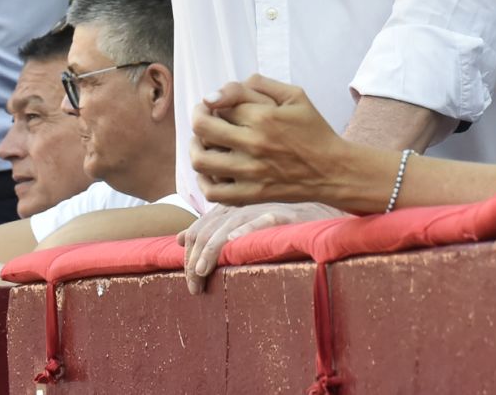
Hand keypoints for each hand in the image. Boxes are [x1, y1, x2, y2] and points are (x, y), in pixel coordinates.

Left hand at [177, 201, 342, 293]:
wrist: (317, 213)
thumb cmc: (276, 223)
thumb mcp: (239, 223)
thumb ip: (209, 229)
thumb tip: (177, 240)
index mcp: (228, 208)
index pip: (197, 230)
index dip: (188, 257)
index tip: (192, 281)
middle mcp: (240, 206)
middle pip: (206, 233)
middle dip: (194, 262)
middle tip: (195, 288)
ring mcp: (260, 209)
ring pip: (226, 229)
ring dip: (210, 252)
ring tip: (202, 272)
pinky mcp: (282, 214)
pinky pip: (260, 220)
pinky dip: (245, 229)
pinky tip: (233, 242)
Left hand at [190, 76, 353, 208]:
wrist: (332, 170)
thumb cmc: (313, 129)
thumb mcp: (295, 95)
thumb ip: (260, 84)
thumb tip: (220, 91)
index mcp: (264, 116)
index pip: (219, 103)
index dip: (213, 100)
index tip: (216, 103)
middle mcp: (254, 144)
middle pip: (202, 127)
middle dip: (197, 117)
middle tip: (203, 116)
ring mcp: (250, 172)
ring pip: (201, 160)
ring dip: (195, 148)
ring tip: (203, 143)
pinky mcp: (251, 195)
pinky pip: (213, 192)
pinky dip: (204, 181)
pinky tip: (212, 171)